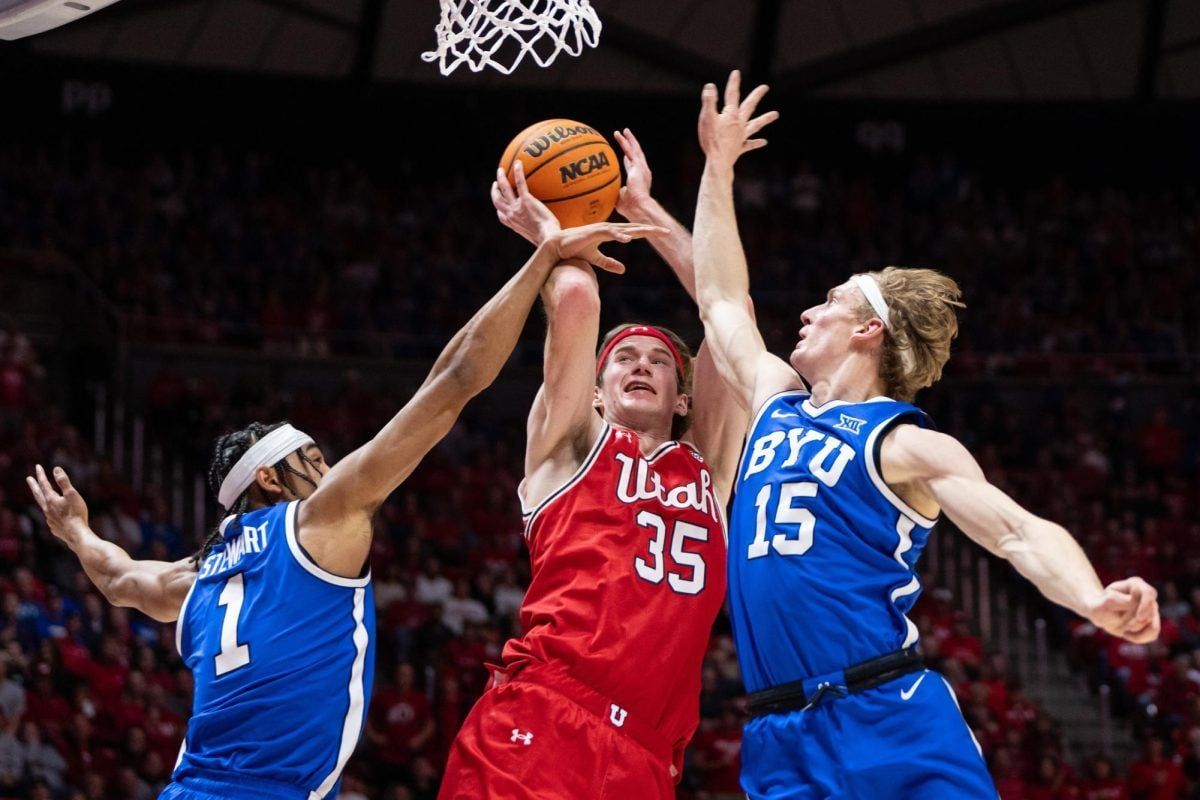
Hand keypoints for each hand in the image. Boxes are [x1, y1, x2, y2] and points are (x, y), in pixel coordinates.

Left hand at [27, 465, 89, 545]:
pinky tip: (53, 514)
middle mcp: (47, 509)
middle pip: (38, 494)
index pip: (44, 484)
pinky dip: (49, 511)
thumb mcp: (72, 494)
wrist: (76, 535)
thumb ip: (64, 481)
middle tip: (29, 478)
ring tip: (42, 496)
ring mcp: (49, 519)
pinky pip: (50, 517)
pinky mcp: (54, 527)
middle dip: (34, 485)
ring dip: (41, 499)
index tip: (38, 466)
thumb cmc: (76, 514)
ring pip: (43, 506)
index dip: (41, 474)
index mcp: (51, 500)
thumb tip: (56, 469)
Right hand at [491, 161, 559, 244]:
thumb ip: (538, 231)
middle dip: (494, 191)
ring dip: (501, 178)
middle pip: (497, 201)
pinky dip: (518, 172)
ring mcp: (517, 207)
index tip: (500, 204)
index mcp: (514, 224)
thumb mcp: (538, 238)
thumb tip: (548, 230)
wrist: (549, 240)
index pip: (502, 216)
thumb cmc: (547, 241)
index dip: (499, 209)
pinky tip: (519, 163)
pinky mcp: (526, 201)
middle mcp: (512, 215)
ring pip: (504, 189)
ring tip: (501, 170)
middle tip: (495, 183)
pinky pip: (520, 183)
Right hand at [542, 222, 668, 273]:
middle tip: (667, 231)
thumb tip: (623, 269)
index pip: (633, 231)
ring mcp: (601, 229)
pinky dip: (618, 235)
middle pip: (633, 227)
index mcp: (611, 233)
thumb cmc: (575, 249)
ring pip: (624, 229)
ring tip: (653, 232)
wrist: (557, 246)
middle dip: (650, 229)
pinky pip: (608, 233)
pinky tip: (628, 238)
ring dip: (638, 230)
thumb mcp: (595, 259)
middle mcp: (608, 228)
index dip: (648, 232)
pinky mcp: (592, 232)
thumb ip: (609, 263)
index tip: (663, 234)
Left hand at [614, 128, 652, 219]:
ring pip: (634, 149)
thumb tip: (605, 192)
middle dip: (631, 146)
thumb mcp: (619, 199)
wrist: (638, 206)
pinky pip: (630, 150)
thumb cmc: (629, 208)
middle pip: (635, 155)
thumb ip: (614, 193)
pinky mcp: (639, 165)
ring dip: (628, 140)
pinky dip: (626, 141)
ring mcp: (641, 168)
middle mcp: (642, 172)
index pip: (632, 168)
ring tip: (623, 131)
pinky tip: (621, 134)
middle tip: (626, 137)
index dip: (629, 162)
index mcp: (638, 180)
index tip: (625, 156)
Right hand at [698, 70, 778, 169]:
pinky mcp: (740, 148)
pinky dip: (756, 142)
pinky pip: (750, 144)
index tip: (736, 73)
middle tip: (765, 87)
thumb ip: (709, 101)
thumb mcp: (706, 118)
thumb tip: (710, 86)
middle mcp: (739, 124)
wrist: (718, 161)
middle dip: (756, 96)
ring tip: (776, 114)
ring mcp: (741, 136)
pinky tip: (764, 142)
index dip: (733, 83)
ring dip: (765, 119)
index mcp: (731, 115)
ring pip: (755, 125)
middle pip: (749, 107)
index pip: (732, 95)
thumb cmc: (711, 139)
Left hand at [1086, 577, 1160, 643]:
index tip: (1139, 617)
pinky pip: (1152, 635)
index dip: (1146, 605)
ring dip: (1135, 630)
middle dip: (1134, 622)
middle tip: (1121, 624)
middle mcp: (1147, 596)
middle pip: (1150, 612)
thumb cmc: (1101, 606)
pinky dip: (1138, 637)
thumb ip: (1123, 602)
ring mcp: (1152, 609)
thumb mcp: (1106, 603)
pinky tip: (1127, 634)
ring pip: (1153, 626)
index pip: (1149, 593)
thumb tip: (1139, 604)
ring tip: (1123, 628)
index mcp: (1135, 584)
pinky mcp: (1152, 622)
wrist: (1100, 613)